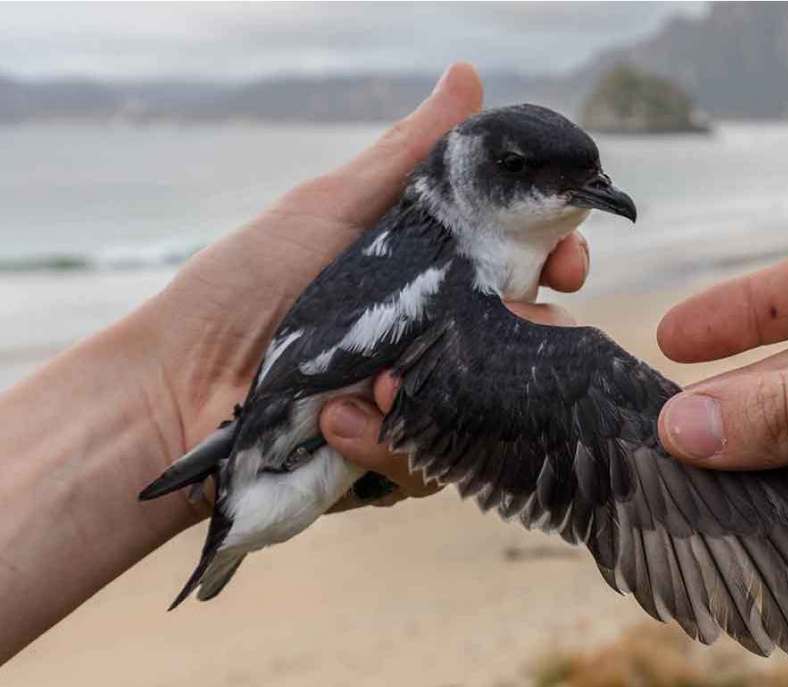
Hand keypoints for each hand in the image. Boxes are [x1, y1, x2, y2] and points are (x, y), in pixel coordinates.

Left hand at [141, 63, 587, 511]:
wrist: (175, 386)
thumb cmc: (245, 285)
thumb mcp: (330, 209)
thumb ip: (408, 156)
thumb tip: (467, 76)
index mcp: (431, 275)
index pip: (523, 266)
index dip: (556, 259)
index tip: (567, 259)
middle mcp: (436, 338)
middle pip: (529, 340)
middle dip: (540, 332)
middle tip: (521, 321)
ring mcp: (418, 403)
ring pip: (491, 410)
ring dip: (448, 391)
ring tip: (380, 382)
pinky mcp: (392, 461)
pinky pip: (430, 465)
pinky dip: (388, 442)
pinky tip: (339, 421)